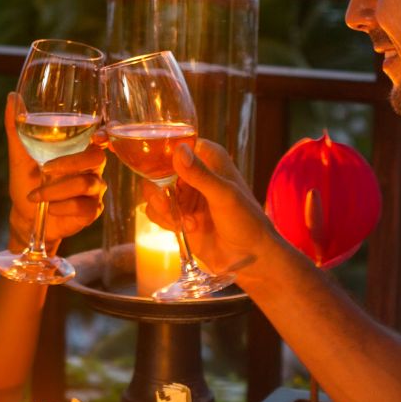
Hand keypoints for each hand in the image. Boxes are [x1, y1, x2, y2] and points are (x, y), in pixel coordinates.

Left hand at [4, 92, 106, 250]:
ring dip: (55, 190)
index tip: (99, 134)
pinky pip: (83, 207)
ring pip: (85, 184)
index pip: (101, 138)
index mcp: (79, 150)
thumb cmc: (26, 182)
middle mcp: (92, 168)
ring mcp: (94, 190)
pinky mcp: (92, 211)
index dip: (105, 135)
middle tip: (44, 170)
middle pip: (97, 158)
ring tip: (35, 196)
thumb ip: (16, 127)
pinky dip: (62, 207)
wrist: (25, 216)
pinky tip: (50, 209)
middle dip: (69, 163)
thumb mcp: (19, 155)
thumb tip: (12, 97)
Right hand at [145, 138, 280, 287]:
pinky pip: (156, 211)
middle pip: (157, 168)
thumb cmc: (246, 221)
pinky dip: (165, 220)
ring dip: (163, 207)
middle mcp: (194, 171)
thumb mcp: (224, 195)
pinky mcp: (178, 215)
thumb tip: (178, 151)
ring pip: (154, 191)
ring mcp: (184, 194)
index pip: (175, 144)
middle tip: (168, 205)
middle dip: (158, 188)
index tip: (151, 167)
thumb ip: (200, 174)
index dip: (159, 153)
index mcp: (208, 157)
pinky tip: (186, 228)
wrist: (249, 257)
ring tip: (184, 221)